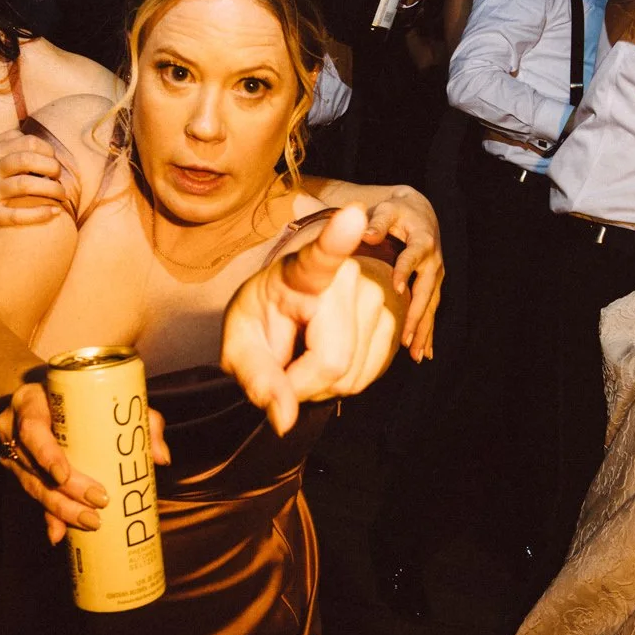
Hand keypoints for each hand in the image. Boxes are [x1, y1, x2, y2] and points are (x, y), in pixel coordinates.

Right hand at [0, 128, 74, 240]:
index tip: (54, 159)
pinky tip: (54, 212)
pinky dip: (39, 214)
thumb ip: (6, 143)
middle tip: (59, 176)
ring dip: (51, 189)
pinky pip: (17, 215)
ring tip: (62, 194)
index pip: (26, 141)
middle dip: (51, 167)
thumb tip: (35, 138)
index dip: (47, 149)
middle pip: (26, 159)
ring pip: (25, 185)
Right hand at [0, 381, 168, 545]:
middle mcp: (13, 429)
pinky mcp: (19, 473)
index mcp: (30, 402)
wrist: (45, 396)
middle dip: (65, 491)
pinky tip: (59, 535)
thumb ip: (139, 419)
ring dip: (61, 509)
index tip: (64, 475)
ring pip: (33, 487)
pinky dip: (48, 517)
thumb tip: (161, 457)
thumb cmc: (80, 396)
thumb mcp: (107, 398)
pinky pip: (33, 498)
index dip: (46, 454)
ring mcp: (12, 454)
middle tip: (98, 502)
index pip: (32, 429)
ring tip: (91, 521)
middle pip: (34, 467)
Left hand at [221, 205, 400, 434]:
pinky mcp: (395, 317)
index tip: (355, 215)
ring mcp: (378, 296)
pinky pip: (371, 375)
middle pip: (333, 361)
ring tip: (304, 358)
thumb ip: (254, 378)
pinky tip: (329, 361)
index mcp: (303, 272)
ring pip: (354, 376)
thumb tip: (283, 420)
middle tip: (281, 370)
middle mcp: (349, 277)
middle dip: (301, 385)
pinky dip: (346, 383)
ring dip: (323, 387)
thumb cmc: (261, 318)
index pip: (322, 255)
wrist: (289, 306)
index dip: (338, 239)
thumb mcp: (239, 344)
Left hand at [361, 187, 442, 360]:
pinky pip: (431, 312)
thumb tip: (367, 234)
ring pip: (431, 307)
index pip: (412, 256)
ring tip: (416, 355)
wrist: (418, 213)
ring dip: (424, 331)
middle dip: (416, 316)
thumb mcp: (386, 211)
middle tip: (405, 339)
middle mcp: (433, 261)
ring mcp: (435, 277)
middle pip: (426, 291)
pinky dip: (428, 333)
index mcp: (421, 240)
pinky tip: (424, 353)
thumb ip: (377, 223)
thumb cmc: (395, 213)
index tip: (397, 288)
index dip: (405, 270)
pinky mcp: (433, 287)